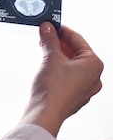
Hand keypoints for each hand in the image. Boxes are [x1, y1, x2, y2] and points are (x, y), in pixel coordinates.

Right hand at [20, 22, 103, 136]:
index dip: (62, 30)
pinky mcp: (73, 95)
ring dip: (58, 54)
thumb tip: (47, 28)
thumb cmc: (54, 90)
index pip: (78, 39)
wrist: (45, 113)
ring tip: (44, 48)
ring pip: (71, 64)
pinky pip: (67, 75)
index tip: (51, 26)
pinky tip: (46, 64)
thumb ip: (50, 39)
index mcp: (94, 65)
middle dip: (59, 42)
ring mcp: (84, 88)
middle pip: (76, 51)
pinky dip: (58, 67)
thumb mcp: (51, 56)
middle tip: (46, 35)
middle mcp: (93, 77)